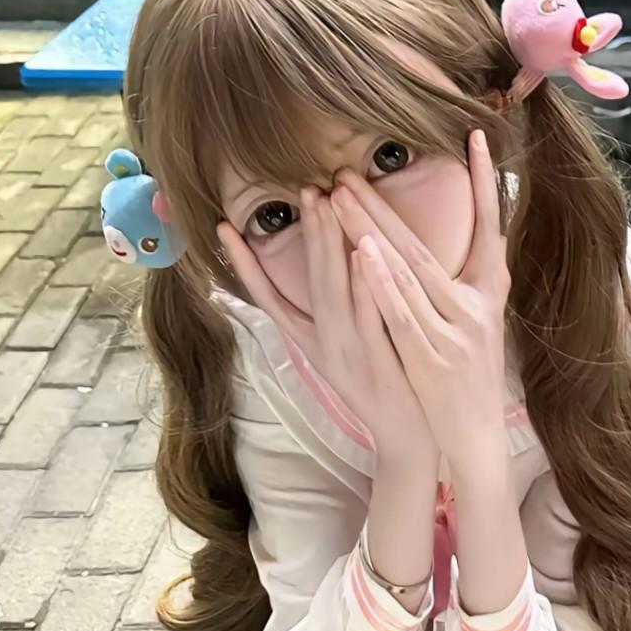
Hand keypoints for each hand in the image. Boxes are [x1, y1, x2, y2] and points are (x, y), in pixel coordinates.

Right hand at [217, 189, 436, 459]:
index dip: (244, 266)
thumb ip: (333, 320)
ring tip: (322, 201)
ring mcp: (351, 353)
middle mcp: (325, 346)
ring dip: (328, 244)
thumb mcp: (344, 359)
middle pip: (309, 282)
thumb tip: (327, 278)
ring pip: (334, 291)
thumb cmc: (380, 393)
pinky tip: (361, 250)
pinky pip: (369, 314)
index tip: (223, 229)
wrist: (407, 443)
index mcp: (311, 346)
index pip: (269, 300)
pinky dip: (362, 282)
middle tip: (303, 188)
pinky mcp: (381, 360)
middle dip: (306, 234)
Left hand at [330, 130, 511, 463]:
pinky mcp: (433, 360)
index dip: (485, 183)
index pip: (491, 228)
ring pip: (410, 272)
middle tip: (349, 170)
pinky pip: (403, 316)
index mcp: (490, 294)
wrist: (477, 437)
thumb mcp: (482, 324)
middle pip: (425, 246)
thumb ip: (472, 283)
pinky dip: (384, 284)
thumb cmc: (473, 378)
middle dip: (384, 205)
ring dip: (373, 230)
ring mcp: (455, 333)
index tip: (477, 138)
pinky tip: (362, 254)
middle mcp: (476, 307)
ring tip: (340, 194)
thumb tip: (474, 238)